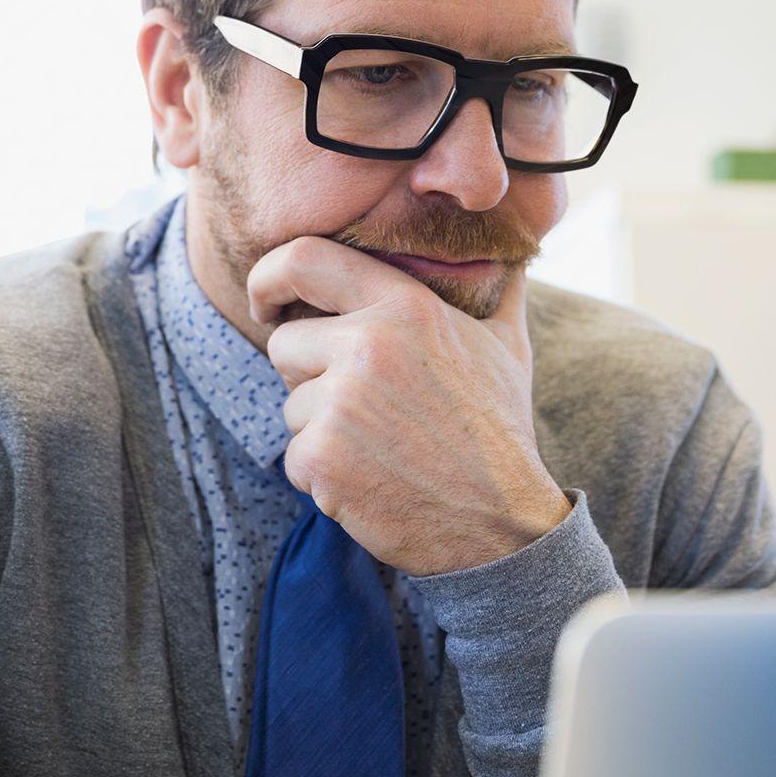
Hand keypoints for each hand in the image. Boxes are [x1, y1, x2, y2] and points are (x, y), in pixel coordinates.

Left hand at [245, 237, 571, 576]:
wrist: (502, 524)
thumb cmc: (499, 430)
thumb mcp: (505, 344)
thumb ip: (497, 288)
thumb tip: (509, 253)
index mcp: (404, 306)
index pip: (303, 260)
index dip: (268, 276)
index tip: (266, 302)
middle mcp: (368, 345)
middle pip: (285, 344)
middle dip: (309, 375)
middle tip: (363, 407)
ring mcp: (341, 402)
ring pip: (291, 405)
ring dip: (321, 430)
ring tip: (381, 447)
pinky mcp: (321, 457)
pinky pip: (293, 456)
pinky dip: (322, 475)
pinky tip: (372, 480)